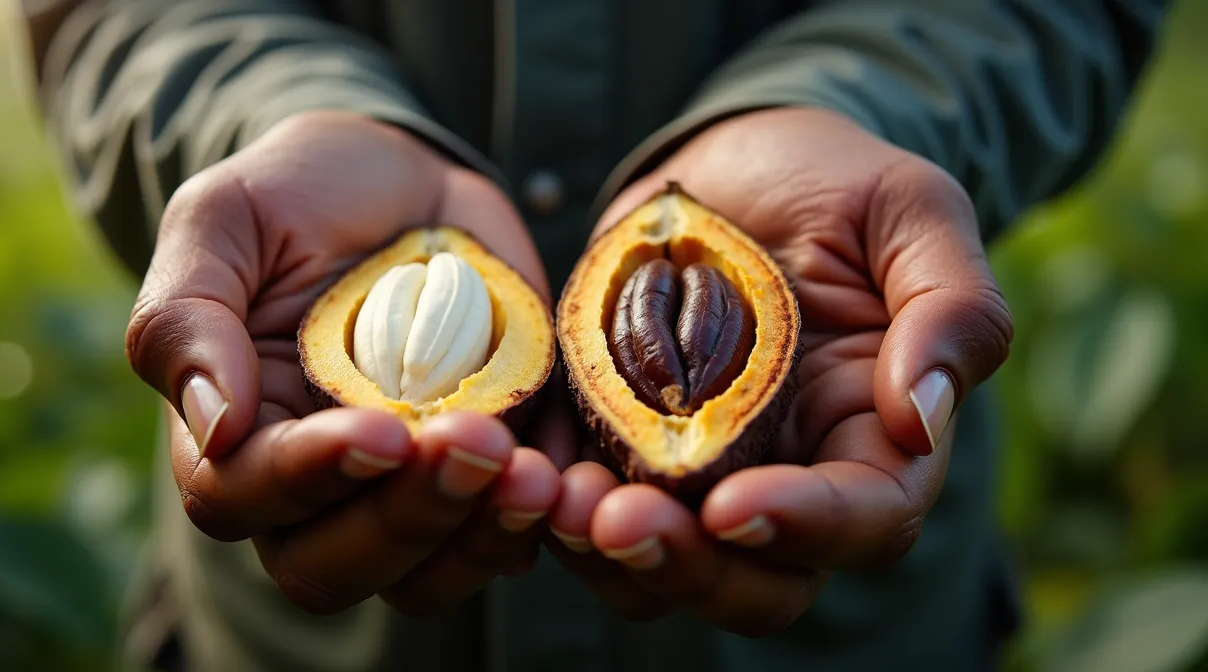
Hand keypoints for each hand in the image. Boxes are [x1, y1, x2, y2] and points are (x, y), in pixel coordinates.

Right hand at [125, 111, 559, 616]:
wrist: (403, 178)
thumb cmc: (296, 195)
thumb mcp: (224, 221)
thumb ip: (188, 315)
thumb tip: (212, 425)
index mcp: (237, 433)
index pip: (243, 497)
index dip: (308, 477)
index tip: (380, 429)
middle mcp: (317, 486)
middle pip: (334, 565)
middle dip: (407, 518)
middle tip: (476, 444)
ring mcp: (406, 488)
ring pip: (424, 576)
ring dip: (479, 538)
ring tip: (536, 475)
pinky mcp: (488, 474)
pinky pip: (511, 537)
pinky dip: (546, 522)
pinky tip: (573, 476)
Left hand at [547, 107, 1012, 634]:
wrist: (733, 164)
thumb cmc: (839, 184)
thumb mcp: (912, 213)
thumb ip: (952, 309)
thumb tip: (922, 416)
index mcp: (874, 439)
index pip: (864, 521)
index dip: (804, 527)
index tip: (732, 505)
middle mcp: (788, 477)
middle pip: (759, 582)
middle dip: (691, 569)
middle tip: (621, 522)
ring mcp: (698, 470)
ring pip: (664, 566)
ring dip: (609, 554)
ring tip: (557, 502)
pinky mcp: (619, 446)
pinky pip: (587, 509)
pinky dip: (552, 506)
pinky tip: (522, 469)